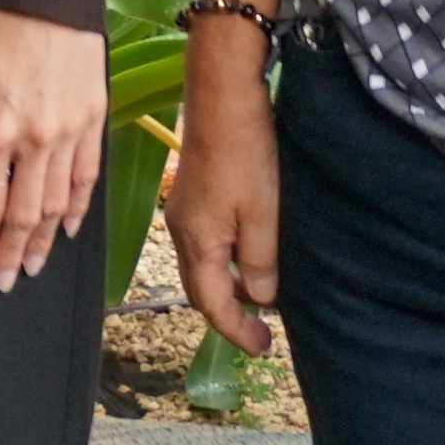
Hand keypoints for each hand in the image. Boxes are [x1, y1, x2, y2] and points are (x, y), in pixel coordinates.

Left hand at [0, 8, 105, 292]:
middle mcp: (34, 139)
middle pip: (21, 215)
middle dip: (10, 255)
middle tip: (3, 283)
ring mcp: (69, 131)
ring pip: (56, 204)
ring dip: (42, 241)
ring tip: (30, 266)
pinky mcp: (95, 116)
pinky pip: (87, 175)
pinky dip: (77, 207)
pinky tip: (65, 227)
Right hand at [163, 41, 280, 354]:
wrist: (223, 95)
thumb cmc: (245, 153)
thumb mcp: (262, 214)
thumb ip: (260, 262)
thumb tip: (261, 298)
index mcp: (197, 241)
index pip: (212, 304)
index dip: (236, 332)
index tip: (263, 349)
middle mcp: (182, 229)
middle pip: (200, 289)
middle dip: (228, 315)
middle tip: (261, 334)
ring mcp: (184, 210)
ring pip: (202, 266)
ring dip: (227, 288)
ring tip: (259, 300)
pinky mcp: (193, 192)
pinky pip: (204, 243)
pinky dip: (224, 262)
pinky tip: (247, 256)